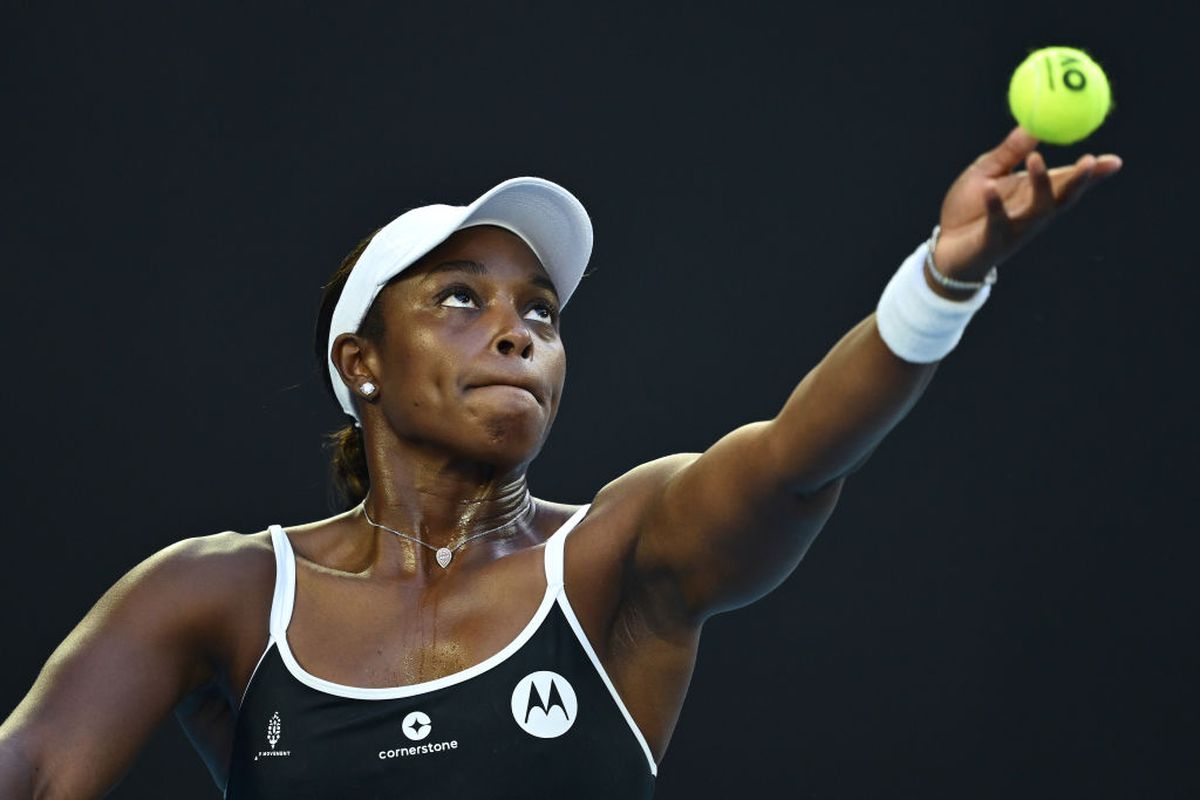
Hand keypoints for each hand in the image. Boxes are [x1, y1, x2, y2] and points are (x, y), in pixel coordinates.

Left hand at [932, 126, 1122, 281]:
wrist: (944, 249)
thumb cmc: (969, 210)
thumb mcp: (987, 173)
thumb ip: (1009, 152)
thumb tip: (1031, 124)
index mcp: (1033, 195)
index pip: (1067, 182)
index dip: (1093, 174)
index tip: (1114, 161)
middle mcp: (1031, 214)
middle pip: (1062, 197)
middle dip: (1078, 180)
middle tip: (1090, 160)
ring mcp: (1014, 230)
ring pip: (1036, 210)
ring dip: (1040, 185)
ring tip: (1036, 158)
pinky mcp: (991, 242)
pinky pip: (996, 224)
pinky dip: (994, 206)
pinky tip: (990, 189)